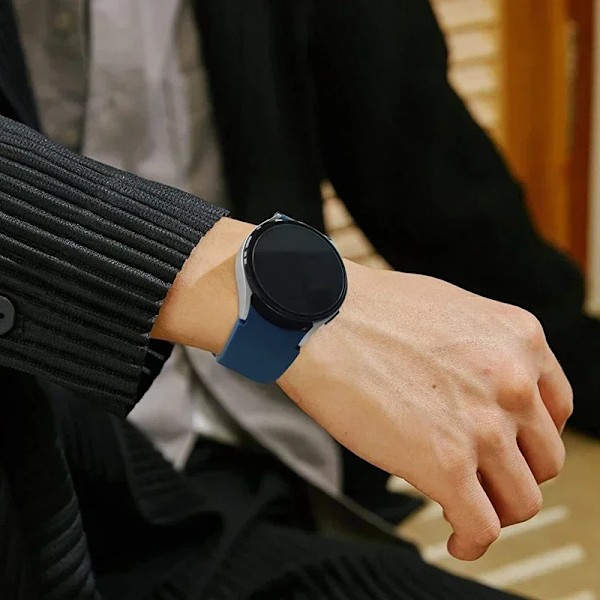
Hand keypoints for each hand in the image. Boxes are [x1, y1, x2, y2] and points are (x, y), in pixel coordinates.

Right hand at [279, 262, 571, 560]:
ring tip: (468, 510)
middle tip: (483, 479)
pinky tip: (456, 537)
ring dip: (495, 510)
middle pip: (543, 460)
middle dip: (514, 474)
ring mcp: (483, 424)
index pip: (555, 411)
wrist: (317, 316)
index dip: (529, 438)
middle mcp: (513, 381)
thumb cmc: (365, 310)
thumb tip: (476, 386)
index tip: (508, 450)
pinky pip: (482, 527)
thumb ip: (480, 348)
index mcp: (519, 339)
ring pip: (521, 500)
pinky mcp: (445, 463)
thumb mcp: (448, 311)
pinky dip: (472, 541)